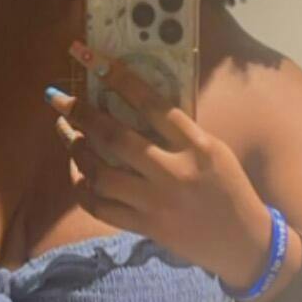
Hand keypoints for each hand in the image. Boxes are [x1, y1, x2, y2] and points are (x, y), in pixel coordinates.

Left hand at [48, 41, 272, 292]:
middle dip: (80, 114)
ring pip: (101, 174)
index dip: (119, 79)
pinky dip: (82, 188)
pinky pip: (101, 207)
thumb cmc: (229, 188)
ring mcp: (156, 202)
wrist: (243, 242)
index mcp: (196, 146)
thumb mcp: (214, 151)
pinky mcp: (145, 226)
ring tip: (65, 133)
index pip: (151, 104)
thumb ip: (179, 132)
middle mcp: (173, 172)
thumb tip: (134, 105)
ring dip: (76, 150)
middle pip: (115, 138)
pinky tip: (76, 173)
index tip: (93, 60)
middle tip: (57, 98)